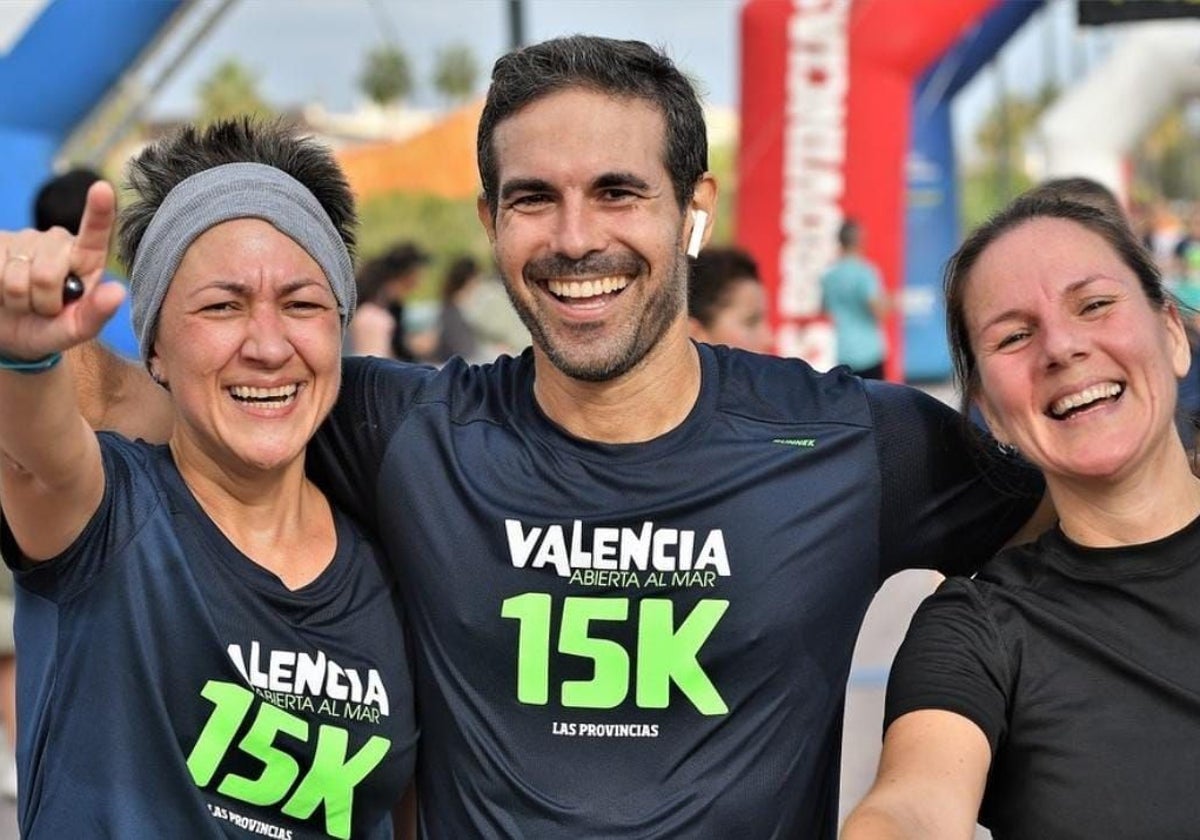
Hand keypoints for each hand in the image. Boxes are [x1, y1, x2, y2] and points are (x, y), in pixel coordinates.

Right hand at [0, 181, 125, 359]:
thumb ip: (97, 314)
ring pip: (17, 276)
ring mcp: (24, 239)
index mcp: (87, 259)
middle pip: (47, 273)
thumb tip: (117, 291)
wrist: (8, 332)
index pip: (96, 232)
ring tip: (22, 299)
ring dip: (17, 299)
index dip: (99, 211)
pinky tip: (1, 290)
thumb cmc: (48, 328)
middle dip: (42, 301)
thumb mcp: (76, 330)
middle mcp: (57, 242)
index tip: (102, 189)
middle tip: (43, 307)